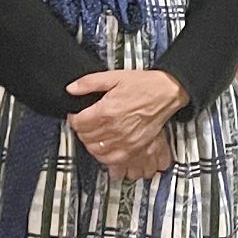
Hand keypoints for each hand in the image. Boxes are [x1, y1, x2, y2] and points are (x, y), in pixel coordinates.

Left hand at [66, 69, 188, 180]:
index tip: (77, 115)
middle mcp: (115, 129)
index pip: (78, 123)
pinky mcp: (135, 148)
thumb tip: (71, 89)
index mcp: (107, 111)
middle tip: (85, 123)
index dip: (74, 118)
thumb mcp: (114, 77)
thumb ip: (89, 83)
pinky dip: (104, 156)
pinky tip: (104, 147)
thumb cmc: (143, 85)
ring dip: (90, 143)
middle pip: (86, 137)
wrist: (166, 93)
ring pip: (96, 150)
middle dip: (82, 130)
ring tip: (93, 134)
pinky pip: (112, 160)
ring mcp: (125, 141)